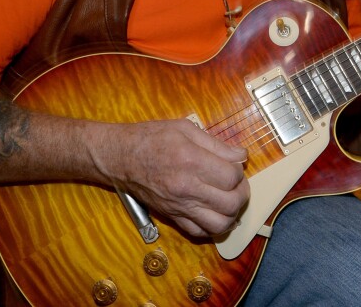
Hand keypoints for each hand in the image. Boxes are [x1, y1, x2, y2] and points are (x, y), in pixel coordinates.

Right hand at [93, 118, 248, 237]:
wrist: (119, 157)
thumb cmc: (151, 138)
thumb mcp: (185, 129)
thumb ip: (216, 144)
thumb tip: (241, 156)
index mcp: (191, 161)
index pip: (232, 177)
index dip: (239, 171)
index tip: (233, 164)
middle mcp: (187, 188)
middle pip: (231, 203)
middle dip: (241, 193)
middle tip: (236, 183)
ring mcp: (179, 206)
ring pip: (220, 224)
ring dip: (231, 213)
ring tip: (228, 199)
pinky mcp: (172, 217)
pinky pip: (200, 233)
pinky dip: (213, 226)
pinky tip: (212, 211)